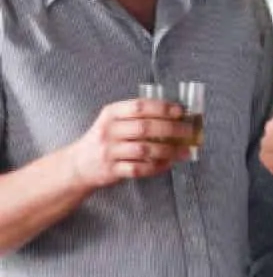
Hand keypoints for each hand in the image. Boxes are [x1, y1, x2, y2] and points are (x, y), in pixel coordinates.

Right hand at [69, 98, 192, 189]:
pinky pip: (139, 169)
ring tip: (185, 151)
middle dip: (171, 129)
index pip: (139, 106)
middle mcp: (109, 131)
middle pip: (144, 128)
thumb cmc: (106, 139)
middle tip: (188, 131)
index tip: (180, 111)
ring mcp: (109, 152)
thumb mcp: (114, 121)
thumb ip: (138, 117)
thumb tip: (176, 116)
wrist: (79, 164)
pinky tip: (168, 164)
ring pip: (144, 150)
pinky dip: (157, 167)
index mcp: (111, 114)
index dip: (162, 108)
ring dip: (169, 151)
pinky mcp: (112, 170)